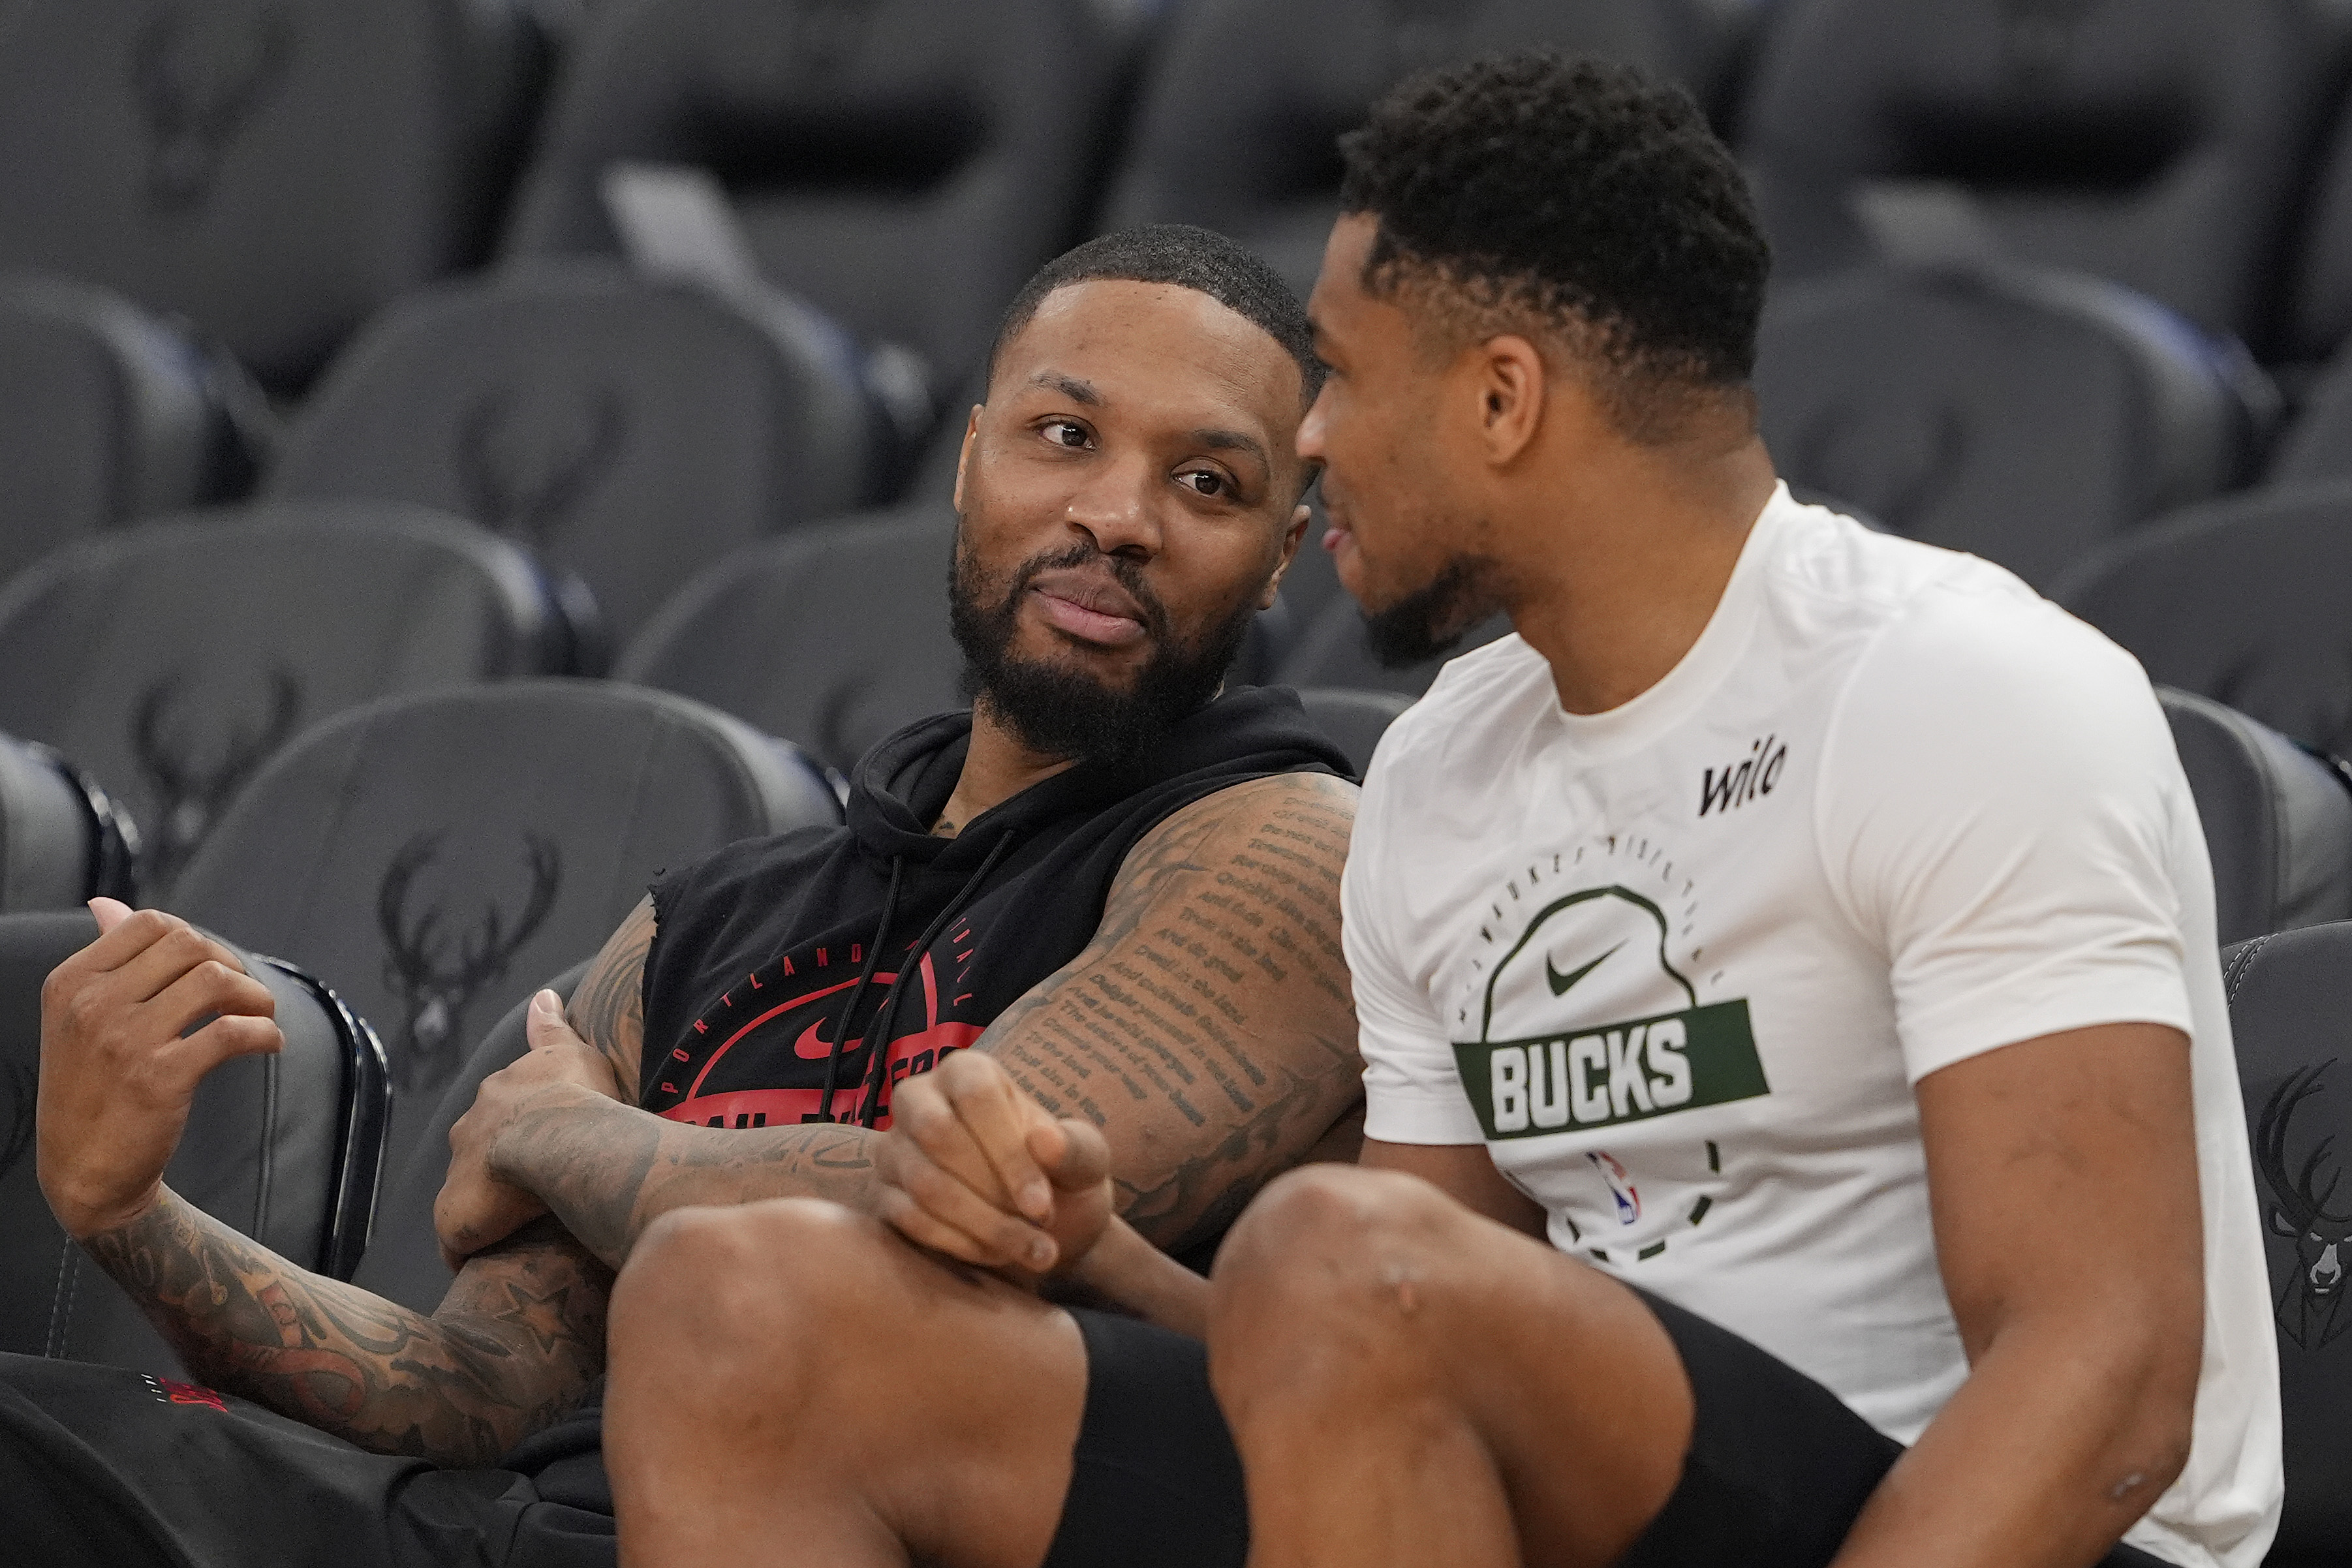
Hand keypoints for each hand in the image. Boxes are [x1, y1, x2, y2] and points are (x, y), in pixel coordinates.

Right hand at [37, 900, 282, 1238]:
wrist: (83, 1171)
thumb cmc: (89, 1088)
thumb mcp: (78, 1017)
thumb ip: (104, 960)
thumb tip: (106, 903)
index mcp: (71, 982)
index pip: (148, 924)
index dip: (195, 939)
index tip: (211, 968)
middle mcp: (92, 1005)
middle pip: (189, 945)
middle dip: (230, 964)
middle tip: (243, 995)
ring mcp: (124, 1040)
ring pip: (215, 981)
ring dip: (255, 995)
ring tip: (261, 1016)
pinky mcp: (160, 1078)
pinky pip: (233, 1032)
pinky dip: (265, 1033)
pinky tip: (269, 1044)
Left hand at [435, 990, 620, 1267]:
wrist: (558, 1139)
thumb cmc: (579, 1097)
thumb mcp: (575, 1052)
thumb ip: (553, 1028)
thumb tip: (544, 995)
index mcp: (497, 1097)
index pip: (500, 1112)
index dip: (519, 1126)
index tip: (538, 1139)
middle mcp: (468, 1131)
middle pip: (479, 1151)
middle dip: (500, 1167)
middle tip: (539, 1189)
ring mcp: (458, 1176)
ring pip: (470, 1195)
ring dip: (490, 1209)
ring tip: (523, 1232)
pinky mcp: (454, 1220)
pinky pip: (460, 1243)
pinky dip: (474, 1252)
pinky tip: (501, 1265)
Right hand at [874, 1050, 1112, 1279]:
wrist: (1035, 1220)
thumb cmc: (1059, 1175)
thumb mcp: (1084, 1161)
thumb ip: (1073, 1148)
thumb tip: (1046, 1141)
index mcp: (968, 1071)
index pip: (978, 1097)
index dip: (1009, 1153)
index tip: (1043, 1206)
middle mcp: (919, 1098)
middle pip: (939, 1135)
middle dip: (993, 1193)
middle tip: (1042, 1232)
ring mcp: (893, 1147)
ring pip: (925, 1184)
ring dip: (983, 1226)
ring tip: (1032, 1252)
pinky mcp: (882, 1193)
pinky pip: (911, 1219)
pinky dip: (959, 1243)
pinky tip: (999, 1255)